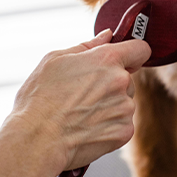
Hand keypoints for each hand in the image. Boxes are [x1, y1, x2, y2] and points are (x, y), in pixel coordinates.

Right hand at [8, 29, 150, 170]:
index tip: (125, 60)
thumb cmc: (39, 100)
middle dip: (111, 84)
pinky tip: (87, 129)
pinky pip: (122, 124)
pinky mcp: (125, 131)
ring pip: (124, 102)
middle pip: (127, 79)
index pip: (140, 49)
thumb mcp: (55, 60)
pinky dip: (108, 127)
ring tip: (81, 114)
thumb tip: (108, 35)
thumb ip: (87, 46)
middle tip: (84, 95)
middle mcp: (121, 81)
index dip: (133, 53)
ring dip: (110, 106)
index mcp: (107, 59)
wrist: (36, 140)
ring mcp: (125, 107)